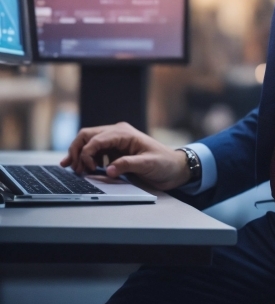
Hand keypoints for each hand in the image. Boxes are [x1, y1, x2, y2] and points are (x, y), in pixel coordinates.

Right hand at [60, 122, 190, 190]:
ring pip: (89, 141)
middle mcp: (118, 133)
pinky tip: (86, 169)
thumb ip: (127, 165)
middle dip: (76, 150)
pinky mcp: (116, 150)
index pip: (96, 138)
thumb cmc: (164, 163)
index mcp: (124, 133)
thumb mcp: (147, 164)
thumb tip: (107, 170)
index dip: (86, 154)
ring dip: (80, 154)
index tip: (86, 170)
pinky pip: (96, 150)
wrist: (175, 167)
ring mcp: (116, 140)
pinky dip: (88, 157)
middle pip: (88, 135)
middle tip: (71, 167)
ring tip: (75, 170)